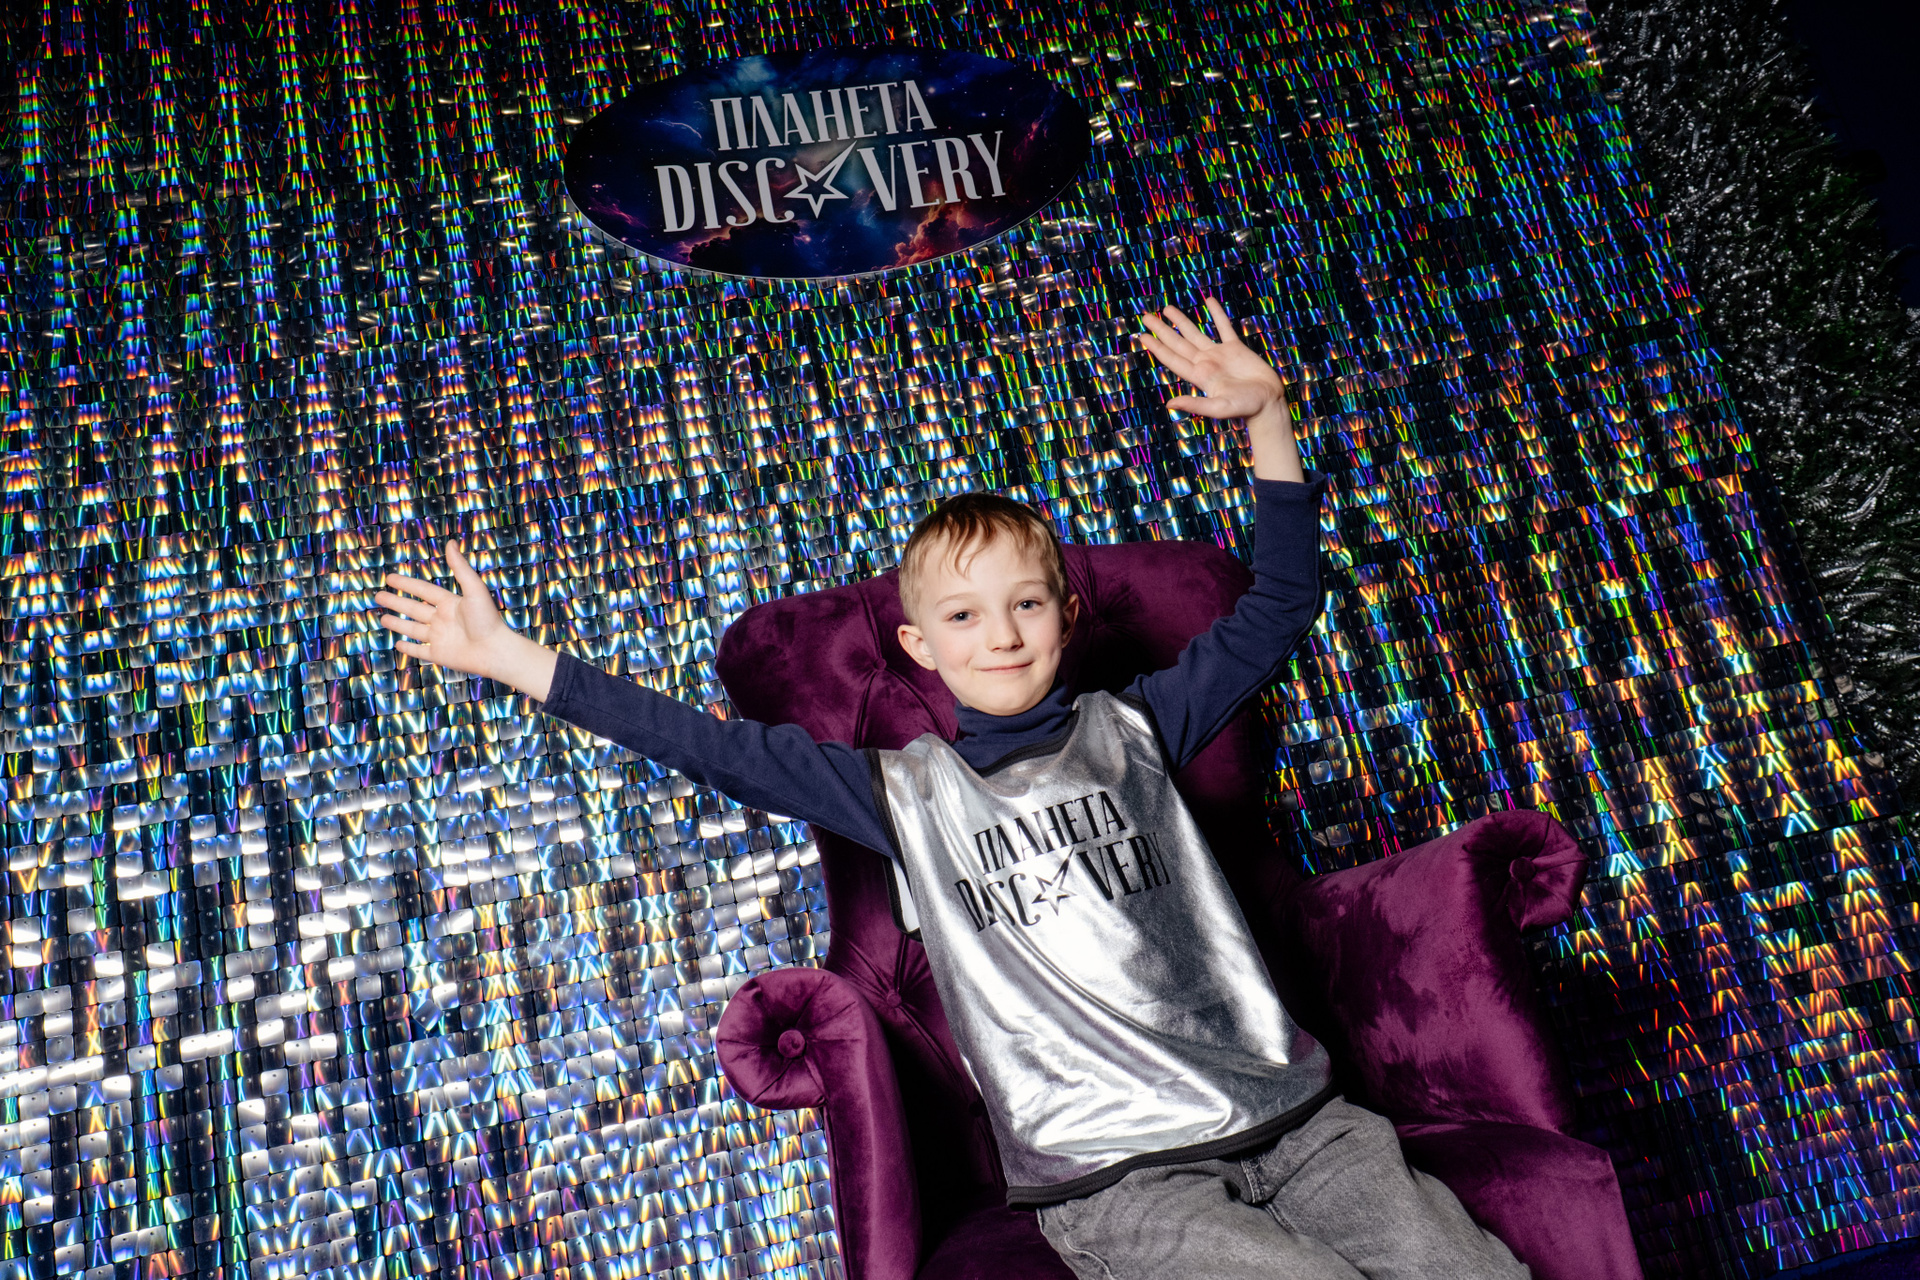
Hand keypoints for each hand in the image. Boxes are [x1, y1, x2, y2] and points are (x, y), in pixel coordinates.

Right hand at [373, 542, 519, 681]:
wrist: (495, 650)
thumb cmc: (487, 619)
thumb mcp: (474, 589)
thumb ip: (460, 568)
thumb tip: (451, 542)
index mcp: (450, 603)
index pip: (422, 591)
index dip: (406, 584)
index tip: (390, 578)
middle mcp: (443, 620)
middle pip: (413, 609)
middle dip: (396, 602)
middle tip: (378, 596)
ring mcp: (440, 638)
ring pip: (413, 629)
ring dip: (398, 624)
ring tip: (383, 618)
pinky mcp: (439, 655)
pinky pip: (420, 651)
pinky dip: (408, 648)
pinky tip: (398, 644)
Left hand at [1137, 297, 1284, 420]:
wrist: (1268, 402)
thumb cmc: (1245, 408)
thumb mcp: (1219, 408)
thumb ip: (1195, 404)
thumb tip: (1169, 404)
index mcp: (1198, 375)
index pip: (1172, 358)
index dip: (1157, 347)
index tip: (1142, 336)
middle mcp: (1205, 363)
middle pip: (1178, 343)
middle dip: (1162, 330)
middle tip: (1146, 316)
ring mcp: (1219, 354)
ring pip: (1195, 333)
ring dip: (1181, 321)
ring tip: (1167, 308)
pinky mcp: (1236, 348)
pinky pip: (1224, 327)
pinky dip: (1216, 314)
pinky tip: (1208, 301)